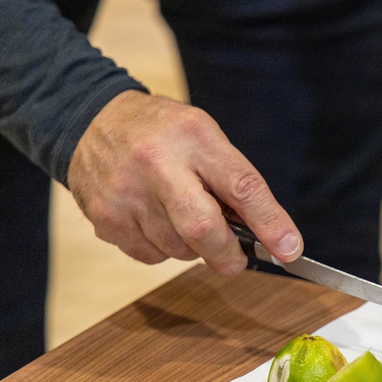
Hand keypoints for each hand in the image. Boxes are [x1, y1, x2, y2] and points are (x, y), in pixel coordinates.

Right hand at [67, 90, 302, 273]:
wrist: (92, 121)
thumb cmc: (163, 133)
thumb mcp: (205, 137)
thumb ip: (235, 182)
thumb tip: (270, 236)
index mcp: (194, 137)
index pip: (241, 186)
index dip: (270, 223)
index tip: (290, 249)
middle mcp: (156, 164)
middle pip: (202, 229)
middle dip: (227, 255)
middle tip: (237, 260)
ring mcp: (125, 194)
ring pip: (177, 249)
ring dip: (192, 247)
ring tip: (181, 216)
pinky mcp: (105, 219)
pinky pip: (151, 256)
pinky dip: (163, 249)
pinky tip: (154, 220)